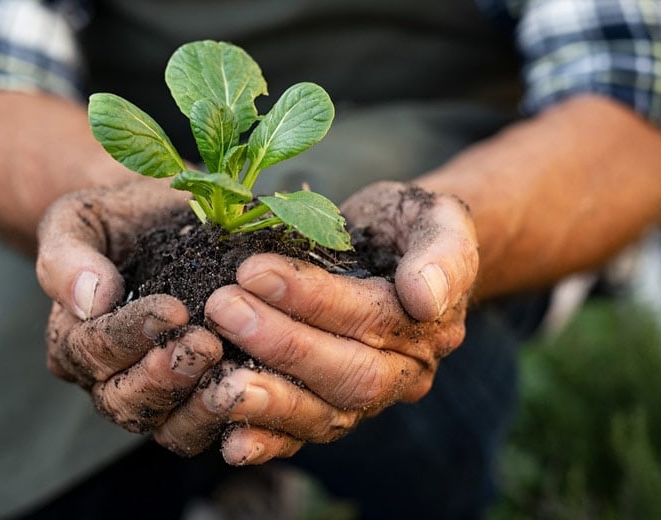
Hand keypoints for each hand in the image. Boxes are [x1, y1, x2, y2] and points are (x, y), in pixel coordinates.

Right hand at [35, 180, 223, 432]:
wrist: (162, 220)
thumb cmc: (117, 218)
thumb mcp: (80, 220)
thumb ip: (68, 257)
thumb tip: (90, 299)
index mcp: (73, 339)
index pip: (93, 350)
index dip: (130, 335)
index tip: (172, 309)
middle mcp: (107, 379)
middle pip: (124, 401)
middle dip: (165, 377)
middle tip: (205, 346)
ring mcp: (155, 397)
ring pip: (168, 428)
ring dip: (199, 408)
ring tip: (231, 376)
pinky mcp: (198, 403)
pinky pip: (209, 429)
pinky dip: (233, 420)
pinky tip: (259, 394)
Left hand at [150, 182, 478, 463]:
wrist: (397, 248)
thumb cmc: (409, 225)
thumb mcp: (437, 217)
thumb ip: (443, 252)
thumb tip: (426, 299)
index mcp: (432, 325)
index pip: (370, 317)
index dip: (310, 298)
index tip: (253, 269)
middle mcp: (406, 373)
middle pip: (347, 374)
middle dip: (281, 345)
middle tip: (223, 308)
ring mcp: (369, 399)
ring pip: (325, 414)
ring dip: (269, 400)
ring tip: (216, 379)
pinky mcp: (333, 409)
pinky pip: (304, 436)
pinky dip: (268, 443)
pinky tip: (231, 443)